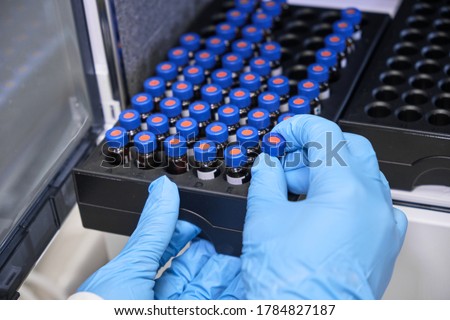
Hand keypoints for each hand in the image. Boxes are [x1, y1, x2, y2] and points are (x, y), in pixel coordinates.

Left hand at [77, 176, 242, 299]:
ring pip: (211, 287)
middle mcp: (159, 299)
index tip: (204, 214)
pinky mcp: (200, 318)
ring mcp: (179, 309)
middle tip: (232, 231)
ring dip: (230, 269)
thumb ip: (154, 230)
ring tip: (247, 250)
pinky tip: (248, 278)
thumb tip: (162, 190)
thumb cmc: (107, 315)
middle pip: (194, 267)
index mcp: (137, 280)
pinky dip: (236, 291)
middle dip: (214, 247)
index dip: (186, 229)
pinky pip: (223, 303)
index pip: (168, 247)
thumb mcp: (132, 268)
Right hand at [241, 115, 406, 298]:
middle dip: (313, 149)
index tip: (282, 134)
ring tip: (296, 192)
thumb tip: (268, 164)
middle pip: (349, 148)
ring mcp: (384, 224)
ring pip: (362, 174)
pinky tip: (319, 211)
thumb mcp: (264, 218)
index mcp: (346, 190)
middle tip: (285, 163)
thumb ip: (266, 179)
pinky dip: (346, 195)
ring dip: (329, 172)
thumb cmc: (289, 285)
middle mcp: (374, 203)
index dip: (297, 126)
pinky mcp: (385, 242)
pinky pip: (371, 203)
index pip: (325, 134)